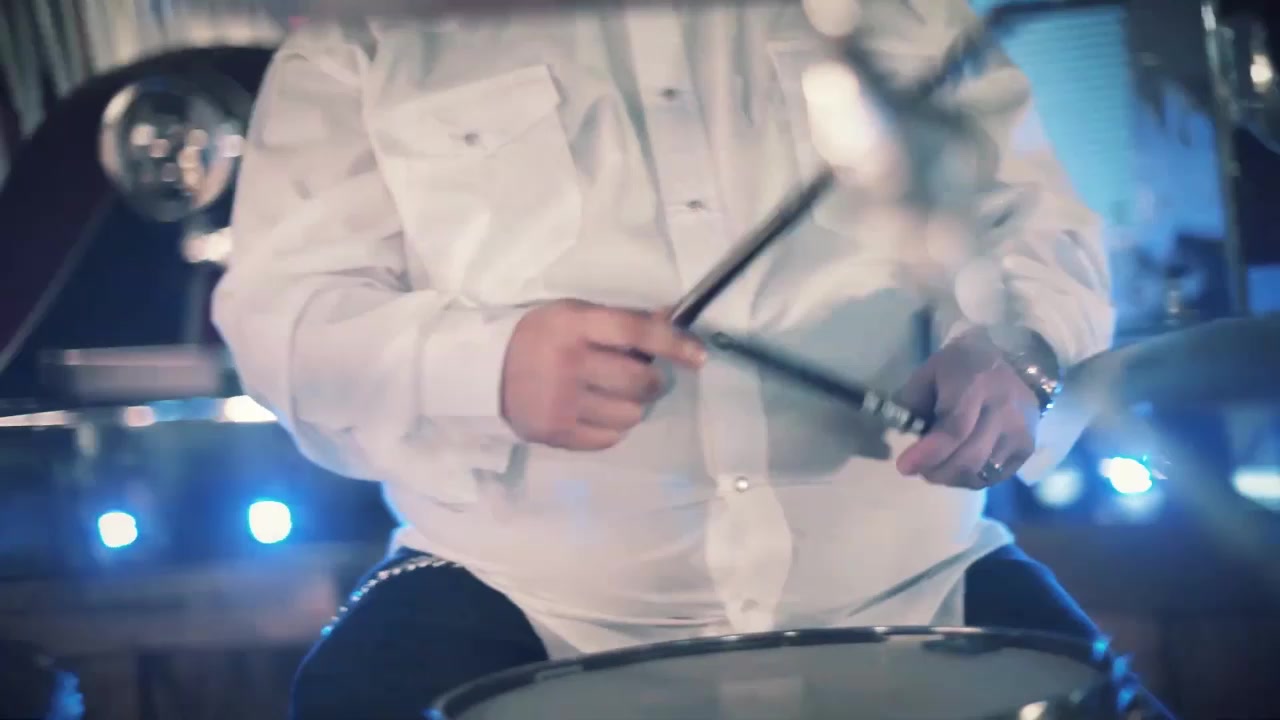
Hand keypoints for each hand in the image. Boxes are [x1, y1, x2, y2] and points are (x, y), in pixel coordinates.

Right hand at [501, 299, 705, 450]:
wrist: (485, 372)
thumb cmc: (538, 337)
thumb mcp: (573, 315)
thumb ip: (620, 320)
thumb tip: (672, 319)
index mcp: (573, 326)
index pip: (636, 332)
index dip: (673, 344)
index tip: (698, 357)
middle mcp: (569, 364)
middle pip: (639, 381)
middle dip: (652, 380)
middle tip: (642, 375)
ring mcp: (562, 403)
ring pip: (631, 414)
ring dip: (634, 405)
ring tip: (614, 395)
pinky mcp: (557, 434)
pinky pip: (611, 438)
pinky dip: (614, 426)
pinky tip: (599, 412)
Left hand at [895, 328, 1039, 488]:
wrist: (1012, 363)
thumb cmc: (963, 366)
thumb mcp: (931, 371)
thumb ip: (913, 401)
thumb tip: (904, 434)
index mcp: (976, 383)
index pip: (955, 429)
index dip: (929, 453)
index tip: (904, 466)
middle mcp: (1005, 409)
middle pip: (969, 457)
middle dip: (935, 470)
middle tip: (916, 468)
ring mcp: (1021, 431)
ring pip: (981, 472)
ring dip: (950, 477)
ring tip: (935, 466)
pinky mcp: (1028, 447)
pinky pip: (993, 477)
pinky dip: (969, 478)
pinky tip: (957, 466)